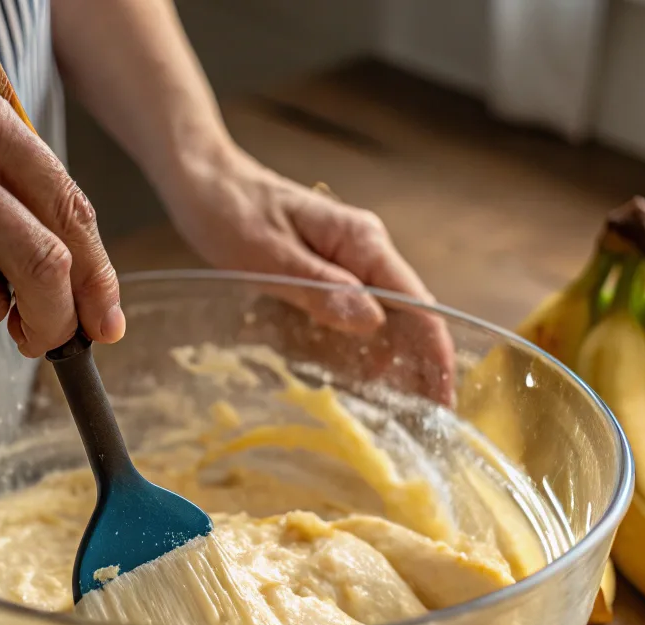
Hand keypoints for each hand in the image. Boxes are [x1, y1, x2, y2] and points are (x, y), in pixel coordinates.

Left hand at [164, 145, 455, 404]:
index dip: (435, 355)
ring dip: (393, 366)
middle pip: (410, 317)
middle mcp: (365, 252)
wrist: (203, 180)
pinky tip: (357, 384)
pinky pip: (355, 319)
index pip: (417, 304)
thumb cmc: (228, 210)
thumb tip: (372, 322)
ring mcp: (349, 264)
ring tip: (398, 416)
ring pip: (385, 322)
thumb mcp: (267, 255)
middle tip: (425, 425)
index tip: (442, 402)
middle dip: (422, 369)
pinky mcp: (328, 276)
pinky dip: (360, 353)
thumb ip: (319, 288)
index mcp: (361, 242)